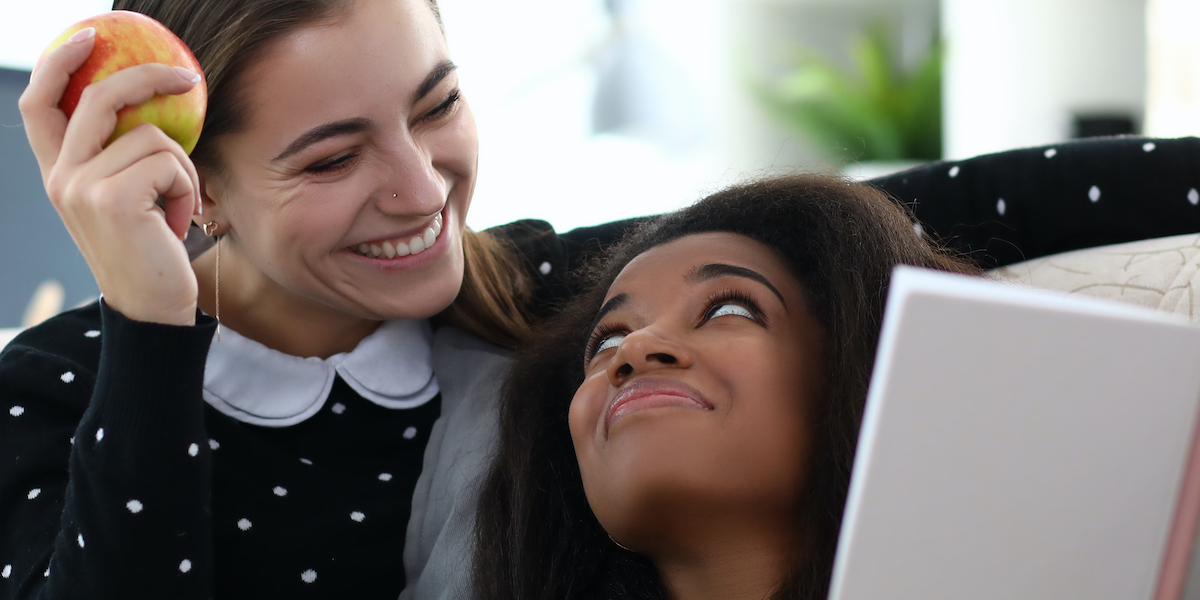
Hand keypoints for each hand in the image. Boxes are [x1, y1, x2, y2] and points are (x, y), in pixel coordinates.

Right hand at [19, 28, 203, 325]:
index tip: (90, 36)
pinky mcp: (114, 198)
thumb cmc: (152, 251)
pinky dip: (188, 188)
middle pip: (100, 97)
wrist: (154, 309)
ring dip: (183, 169)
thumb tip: (155, 102)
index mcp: (58, 174)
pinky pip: (171, 162)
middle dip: (149, 78)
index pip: (40, 105)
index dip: (59, 63)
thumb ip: (122, 157)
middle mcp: (61, 177)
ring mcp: (82, 187)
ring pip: (154, 137)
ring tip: (177, 207)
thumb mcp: (128, 198)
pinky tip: (178, 221)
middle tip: (188, 79)